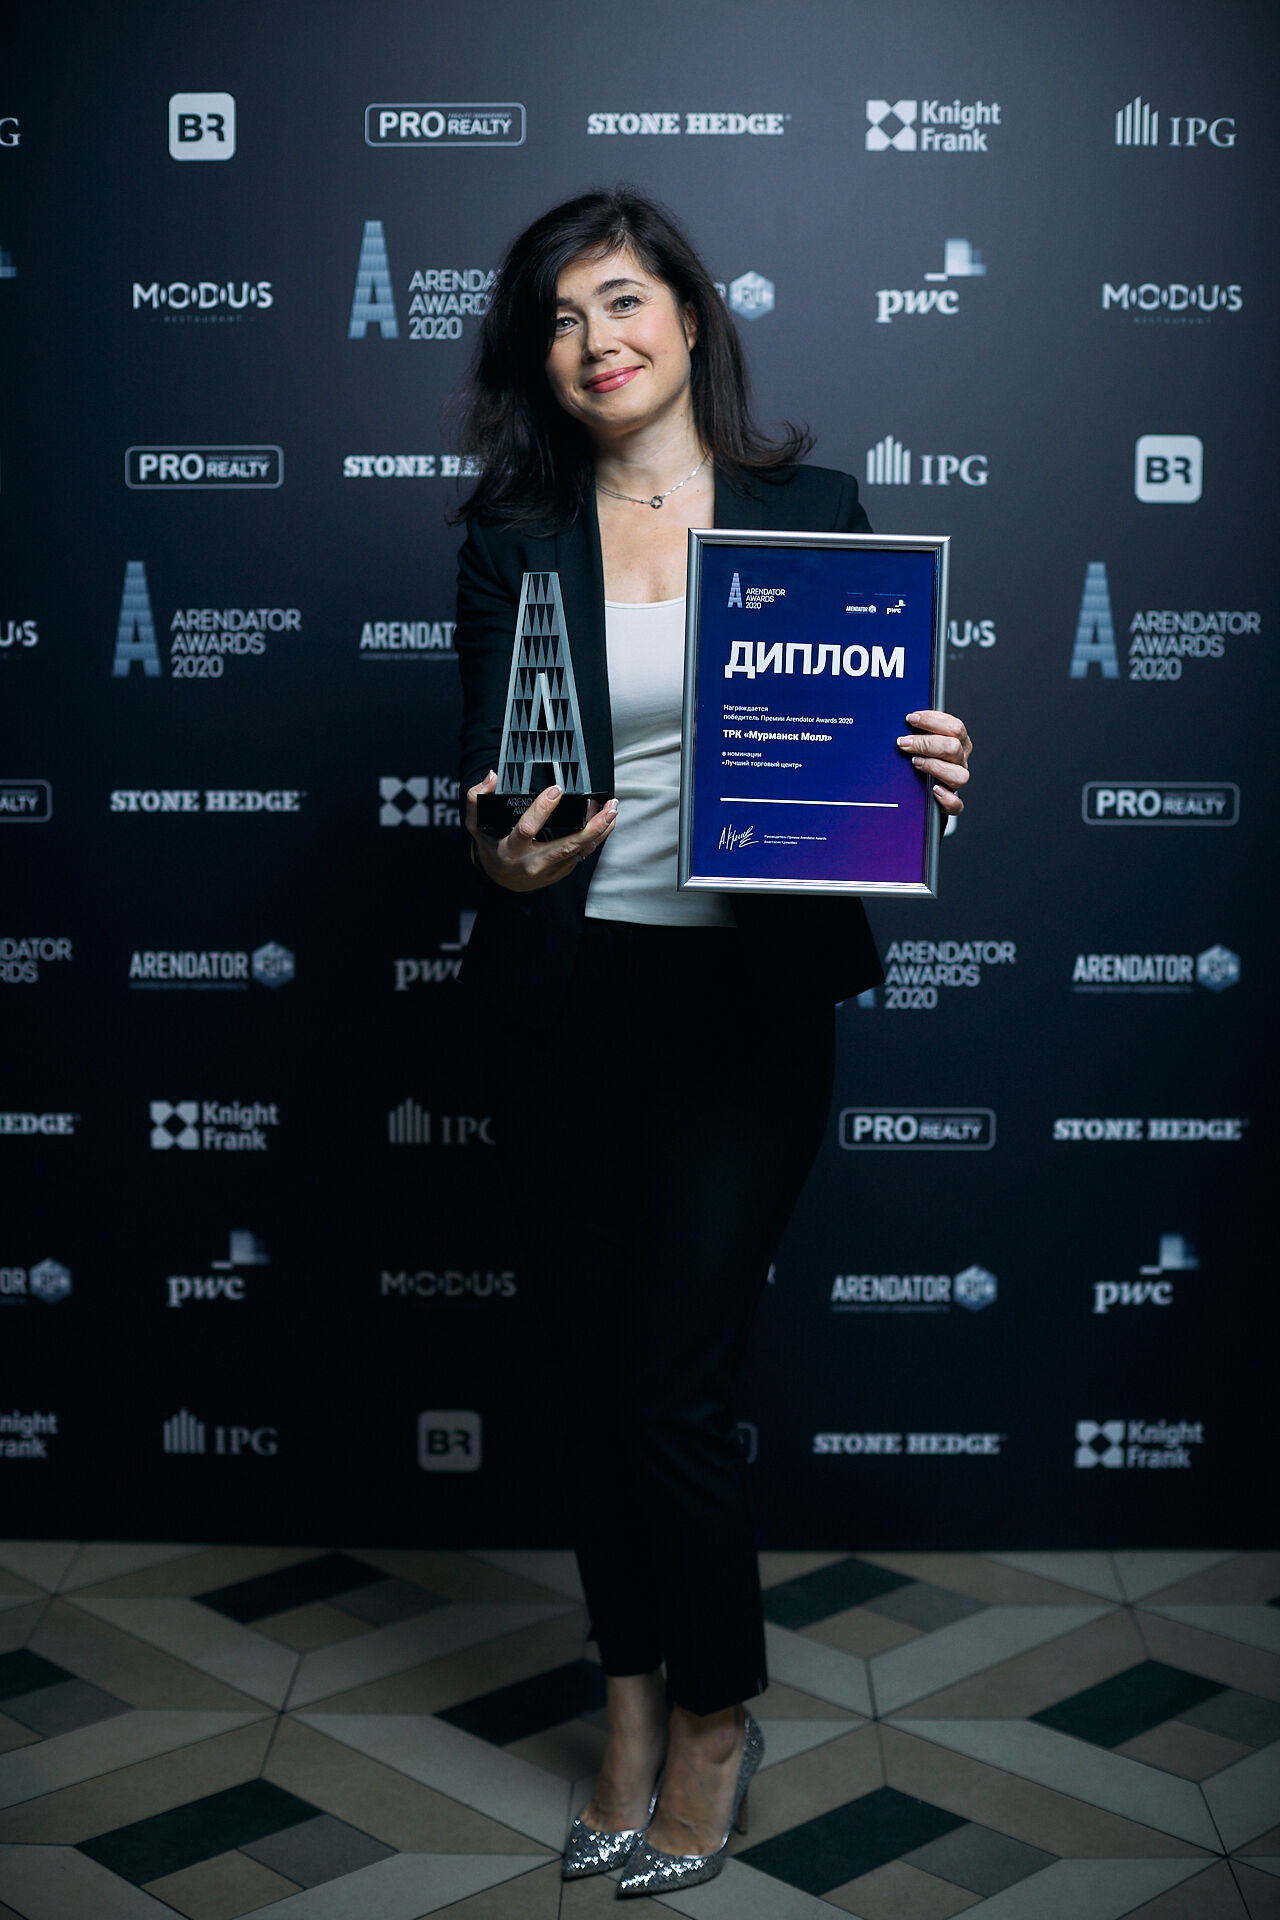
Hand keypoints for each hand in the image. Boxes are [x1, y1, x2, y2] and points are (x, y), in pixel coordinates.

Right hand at [465, 771, 617, 891]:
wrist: (504, 883)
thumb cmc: (492, 849)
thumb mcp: (477, 827)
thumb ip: (476, 799)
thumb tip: (491, 776)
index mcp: (512, 850)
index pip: (528, 829)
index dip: (542, 809)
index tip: (555, 789)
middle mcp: (535, 863)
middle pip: (568, 845)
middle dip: (592, 826)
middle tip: (608, 806)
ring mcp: (552, 869)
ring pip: (583, 850)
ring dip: (602, 829)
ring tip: (613, 808)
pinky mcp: (564, 870)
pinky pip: (584, 852)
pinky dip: (596, 835)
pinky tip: (604, 818)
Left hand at [896, 710, 972, 815]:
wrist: (921, 788)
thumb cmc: (921, 758)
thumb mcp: (922, 741)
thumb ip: (918, 731)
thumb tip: (901, 722)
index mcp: (958, 742)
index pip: (954, 727)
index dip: (932, 720)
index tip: (911, 718)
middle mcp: (960, 761)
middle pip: (953, 747)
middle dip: (925, 743)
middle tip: (904, 743)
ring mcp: (956, 781)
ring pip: (959, 775)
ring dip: (934, 767)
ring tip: (915, 763)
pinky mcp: (951, 802)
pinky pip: (956, 804)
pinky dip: (946, 798)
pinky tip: (933, 791)